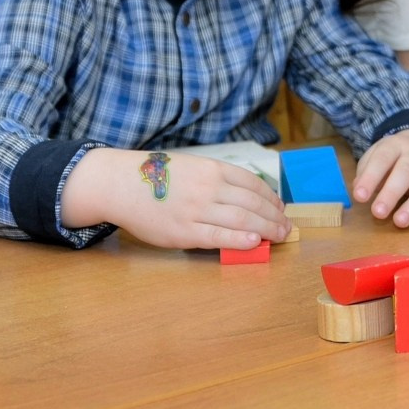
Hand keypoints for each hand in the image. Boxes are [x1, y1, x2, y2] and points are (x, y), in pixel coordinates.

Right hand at [72, 148, 288, 250]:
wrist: (122, 184)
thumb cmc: (157, 177)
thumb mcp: (191, 166)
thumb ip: (216, 179)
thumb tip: (247, 197)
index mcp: (211, 169)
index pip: (252, 183)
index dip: (271, 198)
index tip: (280, 208)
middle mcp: (208, 187)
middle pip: (253, 203)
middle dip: (274, 216)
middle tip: (286, 227)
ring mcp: (197, 210)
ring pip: (242, 219)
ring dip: (266, 229)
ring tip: (279, 236)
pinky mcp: (185, 231)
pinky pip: (220, 236)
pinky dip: (241, 239)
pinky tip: (255, 242)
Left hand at [353, 129, 408, 228]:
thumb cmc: (395, 157)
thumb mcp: (377, 155)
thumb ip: (366, 171)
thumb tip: (358, 189)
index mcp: (396, 146)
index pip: (382, 159)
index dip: (370, 177)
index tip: (359, 196)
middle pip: (407, 171)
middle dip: (392, 193)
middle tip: (378, 213)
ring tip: (400, 222)